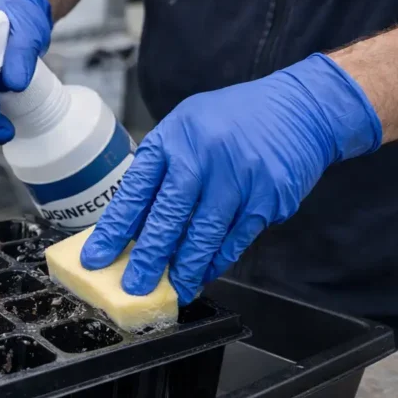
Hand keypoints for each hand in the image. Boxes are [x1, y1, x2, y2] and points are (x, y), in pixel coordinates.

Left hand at [80, 53, 382, 303]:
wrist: (301, 108)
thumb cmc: (233, 121)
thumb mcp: (186, 129)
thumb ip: (160, 170)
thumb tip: (132, 224)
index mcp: (174, 140)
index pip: (135, 192)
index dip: (113, 230)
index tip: (96, 258)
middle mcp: (203, 157)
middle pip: (168, 219)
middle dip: (148, 259)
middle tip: (134, 286)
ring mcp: (239, 178)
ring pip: (204, 236)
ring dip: (185, 268)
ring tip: (172, 289)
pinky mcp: (269, 197)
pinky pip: (236, 239)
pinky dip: (218, 260)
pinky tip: (205, 273)